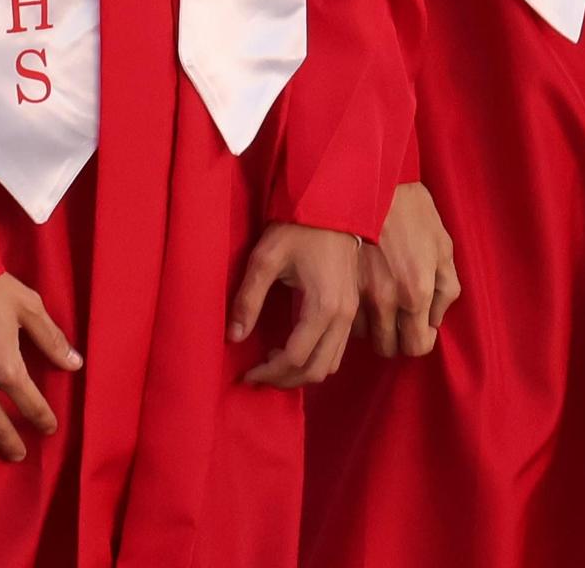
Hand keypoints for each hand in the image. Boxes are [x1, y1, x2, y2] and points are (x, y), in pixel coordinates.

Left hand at [227, 222, 359, 387]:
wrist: (332, 204)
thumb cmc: (298, 227)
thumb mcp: (266, 258)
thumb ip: (248, 298)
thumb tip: (233, 336)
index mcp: (323, 306)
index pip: (295, 358)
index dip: (268, 372)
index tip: (246, 373)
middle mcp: (343, 316)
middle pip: (315, 370)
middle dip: (284, 380)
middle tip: (257, 374)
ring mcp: (351, 313)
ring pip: (329, 365)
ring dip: (301, 373)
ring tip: (272, 362)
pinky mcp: (352, 308)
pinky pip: (337, 350)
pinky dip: (314, 359)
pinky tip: (292, 346)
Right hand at [355, 181, 460, 356]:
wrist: (372, 178)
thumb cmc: (413, 210)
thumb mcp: (443, 245)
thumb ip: (446, 289)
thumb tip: (434, 320)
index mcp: (416, 292)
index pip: (415, 346)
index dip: (419, 340)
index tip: (418, 328)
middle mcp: (385, 299)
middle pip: (387, 347)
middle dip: (395, 337)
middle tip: (397, 318)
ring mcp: (357, 290)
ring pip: (362, 335)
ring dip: (371, 325)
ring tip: (377, 303)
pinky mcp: (337, 280)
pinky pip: (344, 314)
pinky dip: (353, 311)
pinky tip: (360, 293)